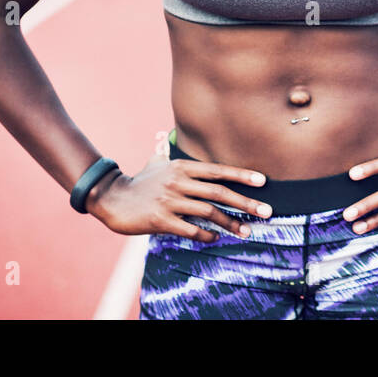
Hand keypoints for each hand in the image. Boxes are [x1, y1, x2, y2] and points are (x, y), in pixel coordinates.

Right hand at [88, 150, 272, 241]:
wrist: (110, 198)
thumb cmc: (139, 181)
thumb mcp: (156, 162)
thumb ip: (166, 152)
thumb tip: (163, 137)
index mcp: (181, 167)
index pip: (218, 170)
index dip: (242, 175)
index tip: (263, 182)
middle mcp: (178, 182)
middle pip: (219, 193)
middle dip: (246, 203)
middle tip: (267, 212)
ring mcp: (169, 201)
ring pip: (208, 213)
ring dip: (230, 224)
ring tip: (247, 232)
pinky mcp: (159, 220)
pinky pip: (190, 230)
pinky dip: (206, 235)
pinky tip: (216, 238)